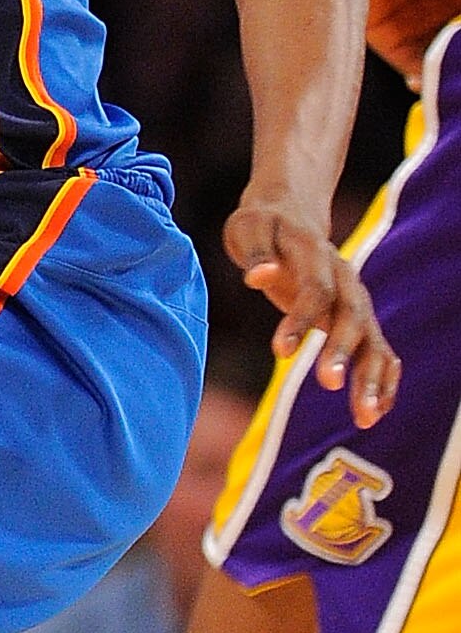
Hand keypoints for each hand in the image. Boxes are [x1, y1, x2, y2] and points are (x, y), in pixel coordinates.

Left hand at [226, 194, 397, 426]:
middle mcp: (346, 280)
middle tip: (328, 385)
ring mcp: (357, 301)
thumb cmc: (262, 226)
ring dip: (371, 378)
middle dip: (341, 352)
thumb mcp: (249, 229)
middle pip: (352, 319)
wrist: (290, 215)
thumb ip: (255, 253)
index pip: (315, 290)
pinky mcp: (358, 319)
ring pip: (372, 341)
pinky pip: (379, 351)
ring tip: (365, 417)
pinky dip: (382, 379)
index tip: (279, 352)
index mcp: (316, 255)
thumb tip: (259, 276)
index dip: (299, 320)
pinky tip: (377, 411)